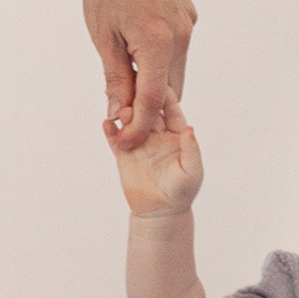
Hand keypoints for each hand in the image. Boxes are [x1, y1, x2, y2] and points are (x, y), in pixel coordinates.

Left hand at [84, 0, 196, 147]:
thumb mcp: (102, 35)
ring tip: (126, 93)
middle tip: (122, 123)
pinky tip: (138, 61)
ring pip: (175, 70)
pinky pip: (177, 50)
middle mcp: (181, 33)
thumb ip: (116, 77)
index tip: (125, 140)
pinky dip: (160, 62)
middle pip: (171, 89)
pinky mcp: (187, 13)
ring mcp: (187, 22)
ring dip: (155, 85)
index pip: (155, 99)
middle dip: (149, 110)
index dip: (139, 126)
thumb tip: (120, 113)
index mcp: (158, 40)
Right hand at [113, 89, 204, 214]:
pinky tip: (106, 124)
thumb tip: (190, 128)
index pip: (171, 109)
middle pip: (147, 110)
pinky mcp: (124, 155)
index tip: (159, 84)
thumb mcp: (192, 171)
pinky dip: (110, 131)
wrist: (160, 213)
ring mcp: (139, 142)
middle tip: (134, 90)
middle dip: (141, 99)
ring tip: (122, 110)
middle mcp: (156, 134)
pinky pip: (115, 139)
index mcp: (176, 134)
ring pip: (130, 121)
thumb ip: (191, 150)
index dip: (166, 97)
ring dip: (125, 113)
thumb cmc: (181, 192)